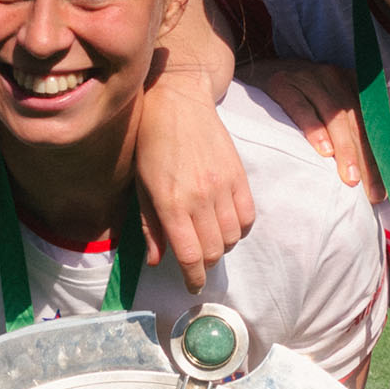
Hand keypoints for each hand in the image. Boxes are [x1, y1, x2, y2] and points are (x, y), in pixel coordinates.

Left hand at [134, 69, 255, 291]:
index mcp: (171, 203)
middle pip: (213, 251)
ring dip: (221, 247)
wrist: (178, 101)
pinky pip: (248, 216)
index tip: (192, 287)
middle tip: (196, 264)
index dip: (193, 278)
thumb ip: (150, 226)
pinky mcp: (238, 175)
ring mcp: (222, 186)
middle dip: (205, 265)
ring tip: (209, 241)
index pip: (189, 255)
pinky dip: (240, 229)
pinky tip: (226, 225)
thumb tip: (156, 261)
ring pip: (232, 237)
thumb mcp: (141, 186)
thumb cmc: (151, 144)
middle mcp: (200, 198)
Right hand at [241, 59, 378, 199]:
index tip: (383, 189)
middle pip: (356, 122)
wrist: (252, 71)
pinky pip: (301, 107)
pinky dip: (314, 129)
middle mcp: (332, 77)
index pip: (370, 123)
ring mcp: (307, 76)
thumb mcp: (323, 106)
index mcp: (348, 83)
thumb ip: (345, 129)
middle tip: (372, 192)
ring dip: (344, 149)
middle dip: (366, 160)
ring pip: (334, 116)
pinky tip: (323, 151)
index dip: (379, 156)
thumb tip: (366, 173)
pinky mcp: (282, 82)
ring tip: (350, 178)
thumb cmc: (292, 98)